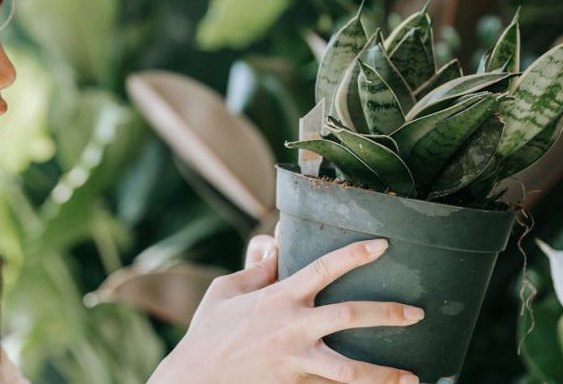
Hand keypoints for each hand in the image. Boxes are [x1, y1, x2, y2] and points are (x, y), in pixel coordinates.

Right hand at [148, 231, 421, 383]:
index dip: (354, 254)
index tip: (383, 245)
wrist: (195, 378)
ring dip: (384, 374)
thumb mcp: (225, 290)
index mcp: (278, 297)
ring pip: (349, 369)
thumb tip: (272, 243)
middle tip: (417, 313)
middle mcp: (292, 327)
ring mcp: (295, 361)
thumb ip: (255, 268)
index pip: (323, 268)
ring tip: (411, 376)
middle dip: (388, 313)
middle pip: (350, 316)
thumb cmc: (208, 331)